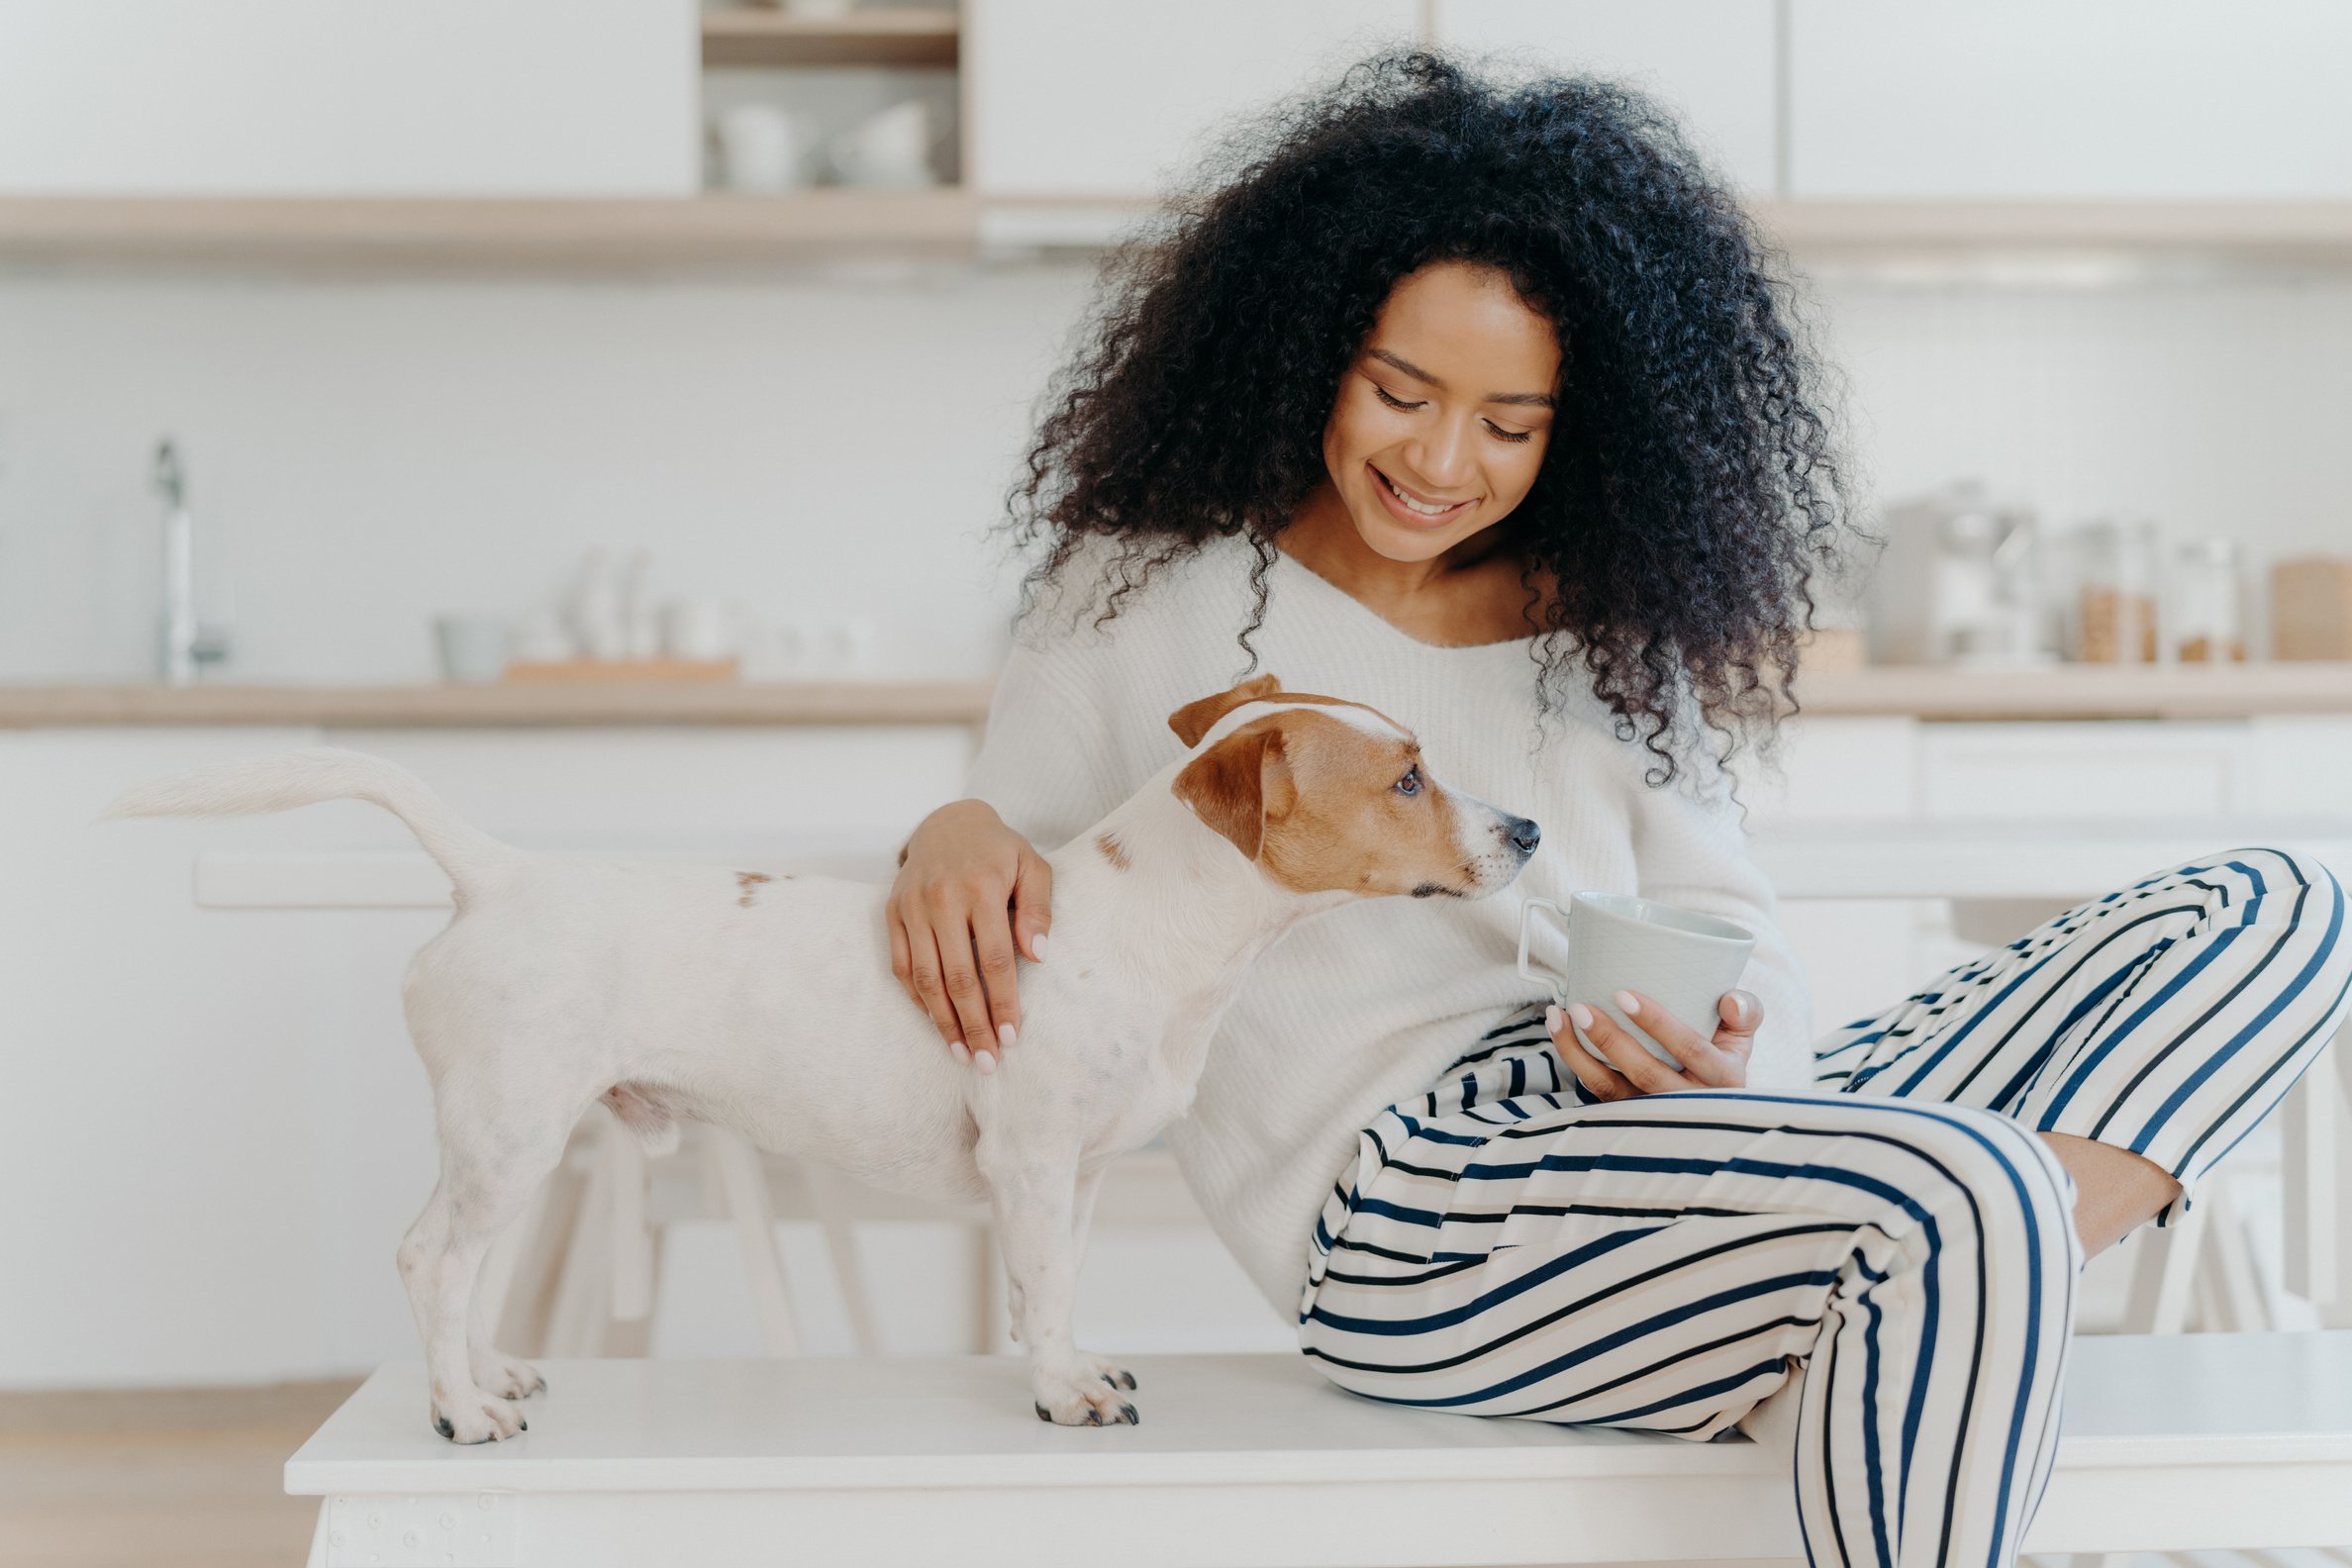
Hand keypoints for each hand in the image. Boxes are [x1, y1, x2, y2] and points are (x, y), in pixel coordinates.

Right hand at [886, 799, 1052, 1071]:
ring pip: (925, 977)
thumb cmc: (998, 851)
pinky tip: (936, 1021)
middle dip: (973, 1024)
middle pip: (957, 977)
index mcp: (980, 888)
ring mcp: (912, 907)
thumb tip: (1038, 954)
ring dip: (942, 1021)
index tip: (1011, 1036)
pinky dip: (916, 998)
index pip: (994, 959)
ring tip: (960, 1051)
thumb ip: (1038, 907)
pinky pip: (900, 965)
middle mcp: (941, 899)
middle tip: (985, 1060)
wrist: (948, 822)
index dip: (1002, 1002)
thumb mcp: (1031, 865)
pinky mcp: (892, 913)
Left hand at [1547, 988, 1758, 1098]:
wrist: (1714, 1101)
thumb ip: (1745, 1012)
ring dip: (1579, 1054)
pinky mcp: (1629, 1117)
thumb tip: (1730, 1001)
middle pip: (1646, 1074)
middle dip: (1609, 1040)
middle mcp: (1691, 1102)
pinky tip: (1561, 1034)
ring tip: (1558, 1017)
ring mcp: (1656, 1114)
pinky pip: (1598, 1094)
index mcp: (1725, 1078)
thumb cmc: (1723, 1055)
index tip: (1622, 995)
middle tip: (1580, 1007)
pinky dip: (1575, 1063)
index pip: (1691, 1049)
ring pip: (1612, 1090)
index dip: (1658, 1023)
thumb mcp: (1743, 1036)